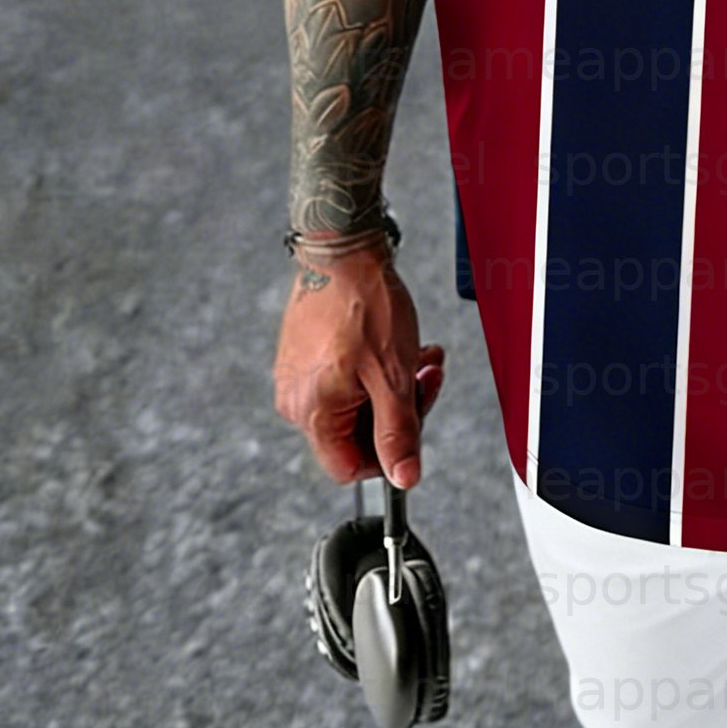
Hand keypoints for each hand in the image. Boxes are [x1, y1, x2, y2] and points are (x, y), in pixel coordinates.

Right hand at [274, 246, 444, 488]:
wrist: (343, 249)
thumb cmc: (364, 304)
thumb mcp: (393, 375)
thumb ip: (399, 431)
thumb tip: (404, 478)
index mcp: (312, 413)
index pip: (349, 467)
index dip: (388, 455)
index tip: (415, 426)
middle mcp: (297, 400)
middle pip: (357, 431)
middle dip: (401, 406)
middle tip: (429, 374)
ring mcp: (299, 375)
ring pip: (358, 400)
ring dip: (396, 382)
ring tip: (423, 353)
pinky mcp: (306, 353)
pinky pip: (347, 377)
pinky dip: (378, 366)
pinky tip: (403, 343)